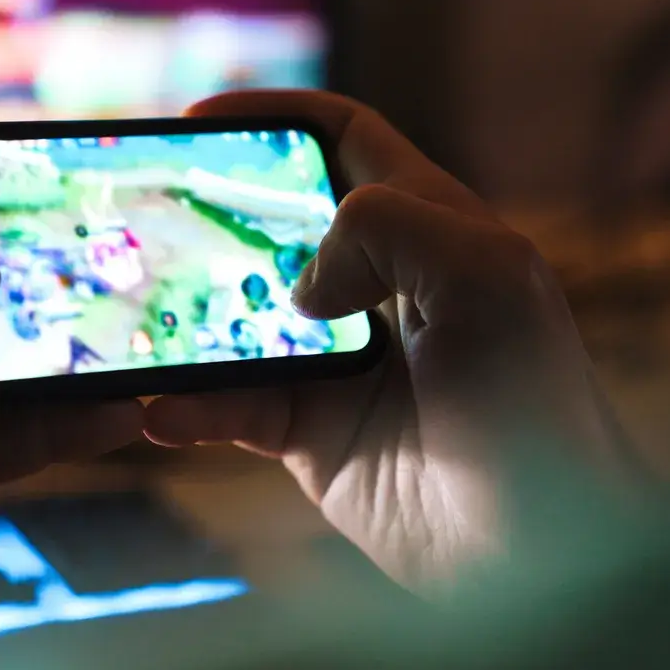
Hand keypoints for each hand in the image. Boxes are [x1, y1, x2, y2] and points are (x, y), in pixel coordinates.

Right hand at [146, 91, 651, 591]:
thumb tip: (302, 285)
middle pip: (272, 227)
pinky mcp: (310, 434)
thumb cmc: (533, 406)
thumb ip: (391, 225)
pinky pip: (231, 410)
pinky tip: (158, 411)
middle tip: (142, 213)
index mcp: (426, 230)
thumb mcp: (488, 277)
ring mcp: (335, 363)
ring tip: (129, 317)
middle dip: (207, 214)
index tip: (196, 120)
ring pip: (237, 320)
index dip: (273, 117)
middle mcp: (374, 288)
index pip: (342, 140)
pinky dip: (190, 409)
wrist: (540, 552)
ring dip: (182, 319)